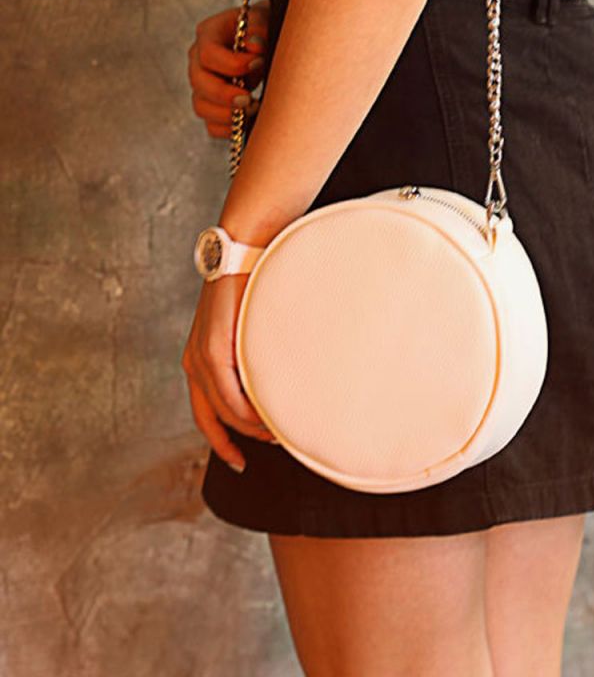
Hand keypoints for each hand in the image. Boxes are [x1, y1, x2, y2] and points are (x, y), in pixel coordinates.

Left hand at [181, 273, 277, 472]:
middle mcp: (195, 362)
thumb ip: (255, 356)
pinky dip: (249, 412)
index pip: (207, 414)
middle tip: (273, 444)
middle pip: (214, 420)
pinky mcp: (215, 347)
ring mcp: (203, 356)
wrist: (246, 249)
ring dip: (253, 427)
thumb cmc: (257, 287)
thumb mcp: (251, 329)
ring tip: (281, 429)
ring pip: (225, 412)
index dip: (222, 442)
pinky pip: (230, 395)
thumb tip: (279, 380)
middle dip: (241, 440)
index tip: (241, 460)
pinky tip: (270, 414)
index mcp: (201, 360)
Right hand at [188, 2, 270, 139]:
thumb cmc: (265, 30)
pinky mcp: (213, 106)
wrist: (267, 43)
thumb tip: (254, 46)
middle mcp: (199, 60)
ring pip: (201, 106)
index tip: (258, 63)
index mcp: (209, 34)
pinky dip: (229, 129)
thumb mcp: (265, 20)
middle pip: (198, 82)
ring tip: (252, 109)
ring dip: (227, 114)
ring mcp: (203, 85)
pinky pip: (211, 126)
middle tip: (250, 99)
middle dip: (225, 95)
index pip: (208, 53)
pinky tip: (247, 122)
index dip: (232, 64)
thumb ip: (260, 28)